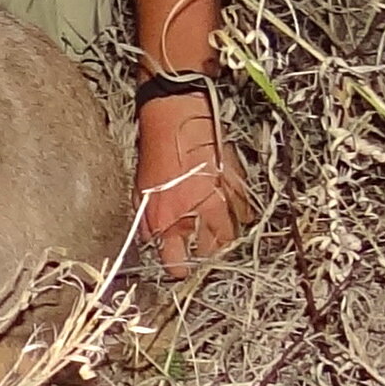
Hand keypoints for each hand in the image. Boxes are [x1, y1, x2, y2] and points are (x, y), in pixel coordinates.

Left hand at [135, 86, 250, 273]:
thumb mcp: (141, 189)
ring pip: (230, 238)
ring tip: (216, 236)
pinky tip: (228, 212)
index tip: (179, 271)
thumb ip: (149, 220)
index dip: (177, 270)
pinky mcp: (238, 188)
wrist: (177, 114)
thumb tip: (154, 239)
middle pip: (210, 255)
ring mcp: (221, 202)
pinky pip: (243, 215)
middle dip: (206, 259)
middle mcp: (196, 216)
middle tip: (202, 255)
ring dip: (224, 240)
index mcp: (166, 220)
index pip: (175, 263)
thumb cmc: (155, 146)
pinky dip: (237, 217)